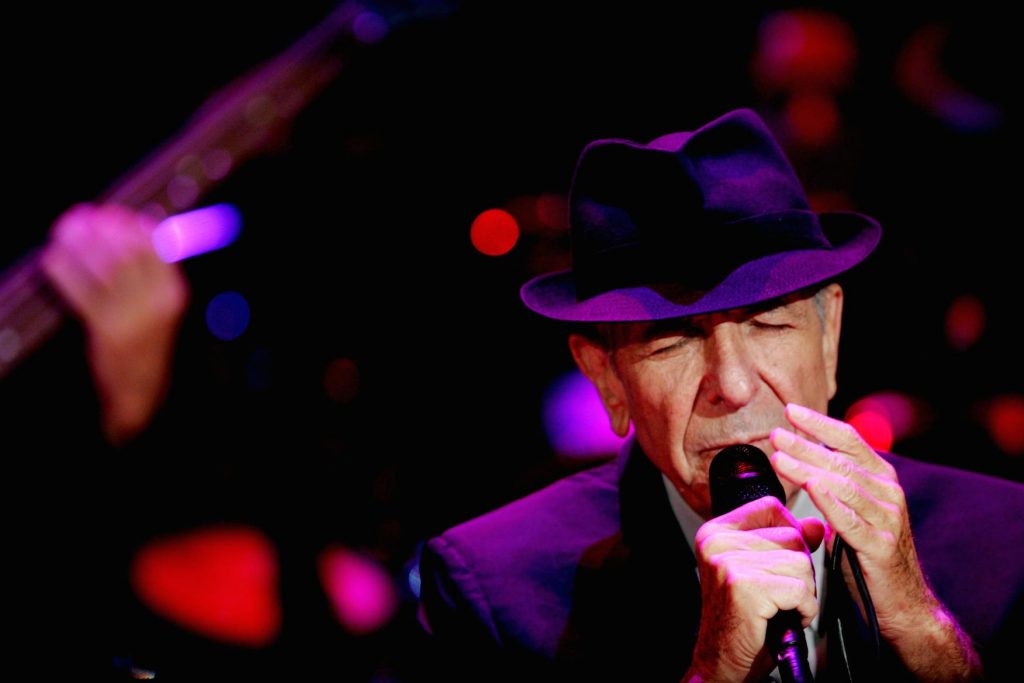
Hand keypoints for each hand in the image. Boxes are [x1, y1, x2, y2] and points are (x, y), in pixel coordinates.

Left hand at [40, 203, 188, 444]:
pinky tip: (52, 259)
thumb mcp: (161, 306)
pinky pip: (81, 293)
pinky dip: (64, 272)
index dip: (132, 225)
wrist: (142, 391)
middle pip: (128, 254)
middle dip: (102, 230)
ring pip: (103, 269)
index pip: (157, 248)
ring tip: (65, 229)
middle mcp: (157, 303)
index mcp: (174, 293)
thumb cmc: (147, 342)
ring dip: (81, 244)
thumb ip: (151, 272)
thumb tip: (131, 227)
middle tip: (81, 216)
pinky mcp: (105, 331)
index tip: (113, 212)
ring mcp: (131, 318)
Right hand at [686, 495, 823, 681]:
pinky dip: (802, 609)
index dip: (790, 534)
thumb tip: (817, 524)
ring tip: (779, 608)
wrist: (721, 662)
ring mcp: (728, 562)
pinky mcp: (744, 587)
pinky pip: (800, 589)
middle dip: (798, 571)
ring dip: (802, 593)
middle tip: (776, 596)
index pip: (771, 508)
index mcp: (716, 531)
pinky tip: (783, 618)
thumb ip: (787, 543)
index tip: (781, 563)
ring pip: (800, 562)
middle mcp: (718, 541)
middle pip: (792, 536)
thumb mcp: (762, 571)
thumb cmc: (742, 619)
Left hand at [769, 403, 981, 679]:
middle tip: (775, 434)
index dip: (819, 423)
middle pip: (841, 460)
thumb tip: (798, 456)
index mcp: (881, 479)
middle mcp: (888, 493)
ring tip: (779, 457)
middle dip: (805, 444)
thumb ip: (835, 484)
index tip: (789, 410)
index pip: (850, 440)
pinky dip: (830, 502)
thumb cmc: (867, 554)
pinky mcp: (880, 546)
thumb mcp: (853, 511)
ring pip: (843, 486)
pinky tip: (811, 487)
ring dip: (809, 468)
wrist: (901, 603)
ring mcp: (886, 519)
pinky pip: (851, 520)